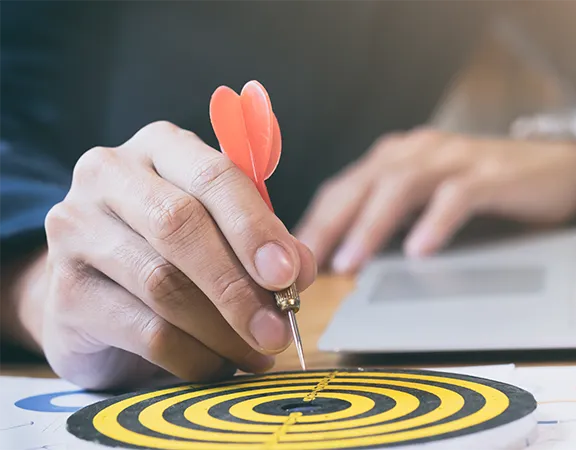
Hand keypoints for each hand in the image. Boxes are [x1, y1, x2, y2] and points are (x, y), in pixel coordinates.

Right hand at [20, 121, 315, 389]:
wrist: (95, 293)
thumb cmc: (174, 251)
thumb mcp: (224, 233)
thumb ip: (265, 243)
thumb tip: (301, 270)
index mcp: (160, 147)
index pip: (213, 175)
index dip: (254, 227)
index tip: (287, 274)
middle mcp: (109, 175)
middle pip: (180, 226)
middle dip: (238, 284)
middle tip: (277, 328)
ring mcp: (76, 230)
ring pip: (162, 283)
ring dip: (222, 329)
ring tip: (257, 352)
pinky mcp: (64, 293)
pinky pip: (143, 330)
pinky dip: (193, 355)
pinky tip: (218, 364)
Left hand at [295, 128, 575, 272]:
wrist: (557, 168)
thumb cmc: (485, 189)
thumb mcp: (429, 200)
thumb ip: (391, 218)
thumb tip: (343, 257)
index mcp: (399, 158)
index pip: (344, 187)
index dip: (316, 221)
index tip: (290, 257)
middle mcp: (420, 151)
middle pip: (363, 183)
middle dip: (331, 223)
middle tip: (307, 262)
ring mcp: (456, 159)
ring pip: (402, 185)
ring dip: (372, 224)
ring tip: (351, 261)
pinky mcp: (492, 173)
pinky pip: (457, 195)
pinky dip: (435, 222)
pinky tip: (419, 250)